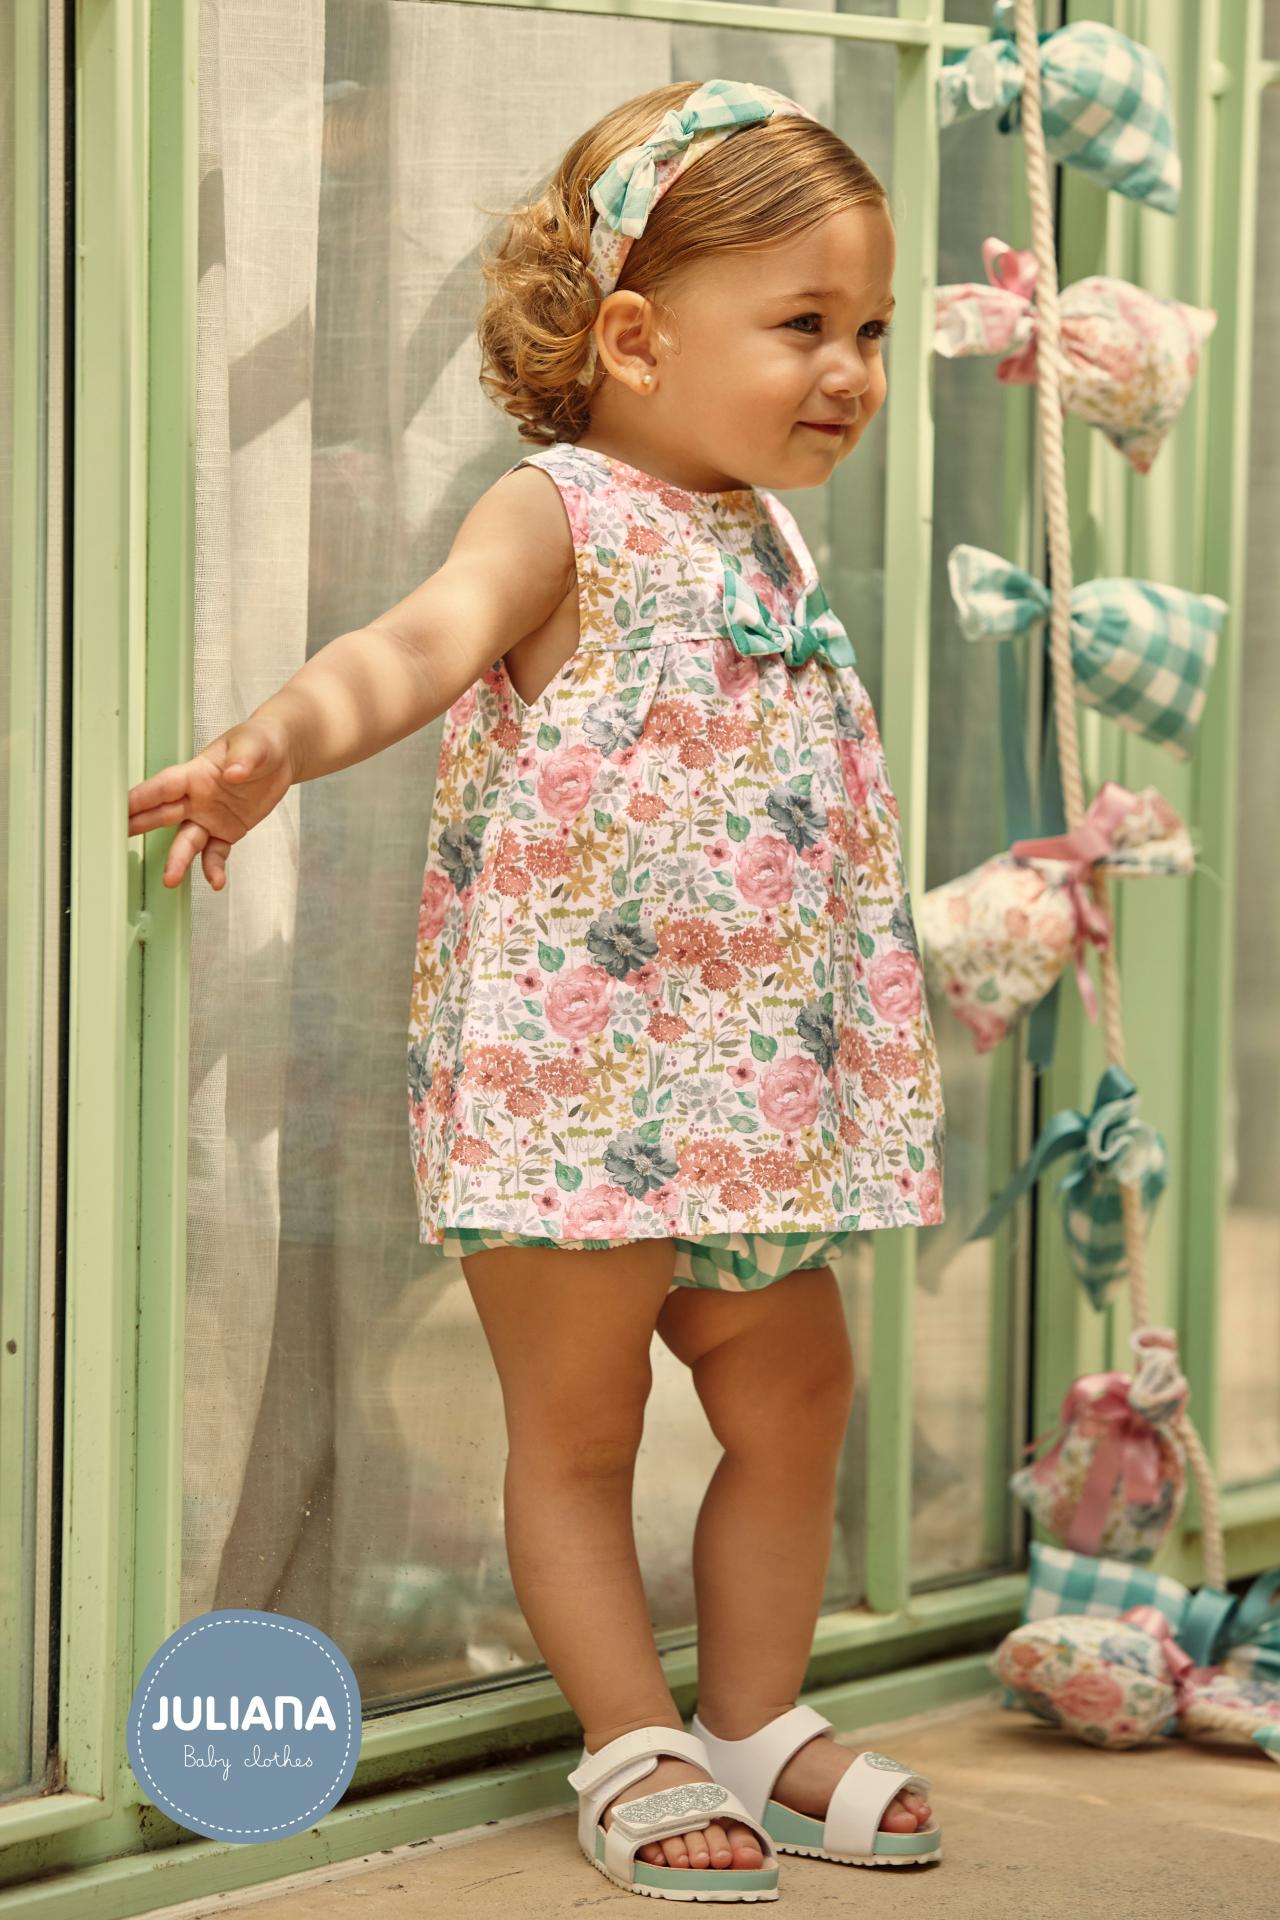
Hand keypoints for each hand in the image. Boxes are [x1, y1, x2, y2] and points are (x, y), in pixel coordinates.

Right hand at [126, 719, 295, 890]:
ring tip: (170, 878)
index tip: (120, 808)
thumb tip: (234, 771)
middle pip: (163, 815)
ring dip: (178, 859)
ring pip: (187, 840)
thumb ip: (243, 758)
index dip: (141, 797)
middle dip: (141, 827)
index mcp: (196, 773)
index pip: (163, 787)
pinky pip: (216, 853)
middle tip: (119, 840)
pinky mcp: (227, 830)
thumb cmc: (259, 742)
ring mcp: (209, 816)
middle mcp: (197, 797)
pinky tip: (215, 880)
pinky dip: (213, 867)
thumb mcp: (253, 744)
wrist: (280, 756)